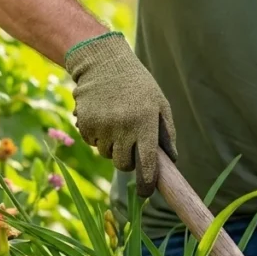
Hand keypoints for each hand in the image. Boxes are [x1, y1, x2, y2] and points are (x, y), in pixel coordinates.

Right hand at [64, 32, 176, 195]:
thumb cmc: (138, 85)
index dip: (147, 183)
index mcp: (145, 123)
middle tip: (131, 144)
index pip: (147, 164)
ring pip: (107, 154)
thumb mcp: (160, 103)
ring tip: (117, 122)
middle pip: (123, 164)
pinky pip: (92, 142)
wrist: (104, 62)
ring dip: (112, 146)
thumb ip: (167, 133)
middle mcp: (122, 127)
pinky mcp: (84, 123)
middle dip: (128, 160)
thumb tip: (172, 161)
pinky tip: (103, 117)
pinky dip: (97, 136)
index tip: (147, 193)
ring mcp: (101, 126)